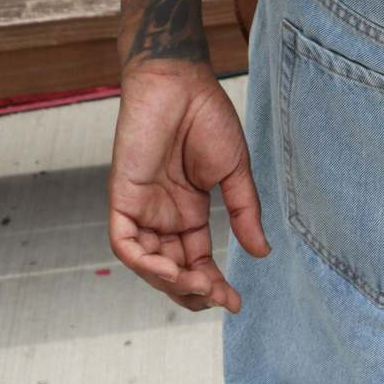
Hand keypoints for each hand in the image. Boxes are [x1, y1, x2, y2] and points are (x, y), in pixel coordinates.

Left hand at [109, 61, 268, 312]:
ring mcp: (142, 208)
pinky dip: (144, 263)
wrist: (180, 81)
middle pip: (173, 270)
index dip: (214, 283)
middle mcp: (163, 216)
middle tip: (219, 298)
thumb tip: (261, 252)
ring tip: (201, 286)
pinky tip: (171, 270)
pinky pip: (125, 244)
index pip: (197, 260)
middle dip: (194, 291)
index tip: (235, 301)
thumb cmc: (207, 116)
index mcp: (189, 210)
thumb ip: (244, 212)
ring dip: (172, 282)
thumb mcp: (233, 170)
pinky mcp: (122, 197)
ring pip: (148, 264)